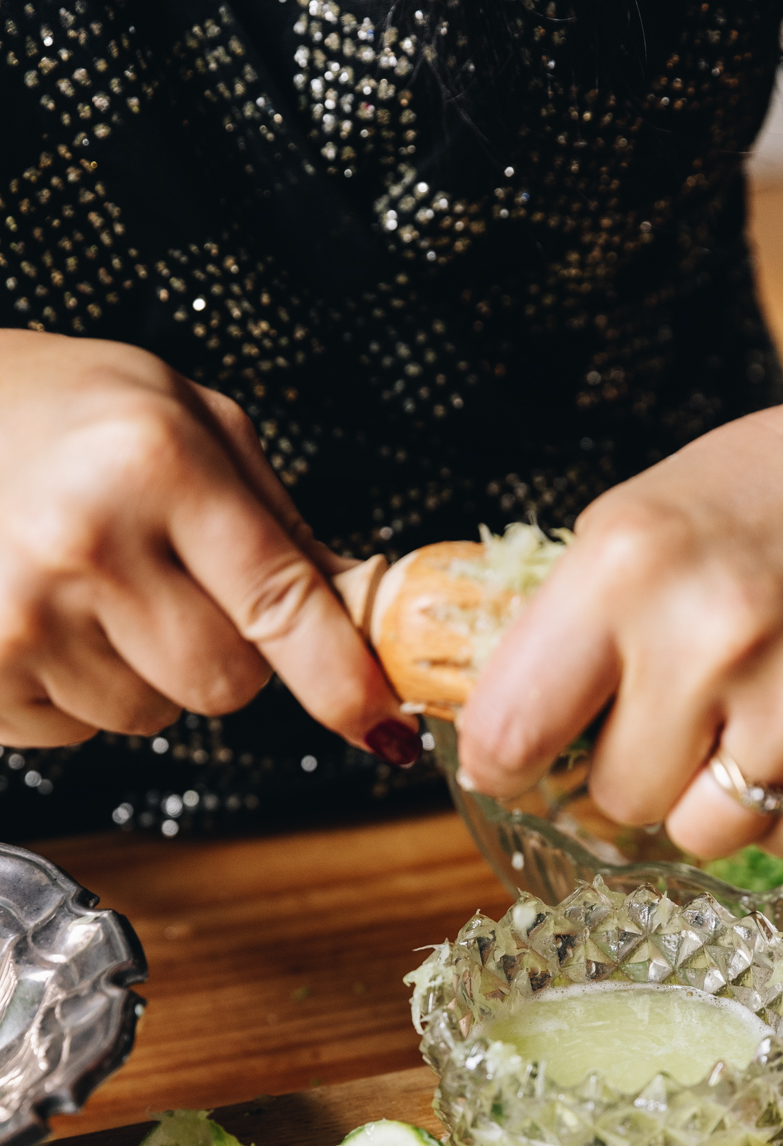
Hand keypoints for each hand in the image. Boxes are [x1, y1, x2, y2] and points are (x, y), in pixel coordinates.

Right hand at [0, 331, 417, 762]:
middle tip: (166, 579)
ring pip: (152, 714)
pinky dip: (73, 689)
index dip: (342, 679)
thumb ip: (282, 528)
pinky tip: (43, 612)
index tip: (383, 728)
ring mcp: (19, 614)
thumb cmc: (67, 413)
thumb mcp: (189, 423)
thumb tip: (368, 622)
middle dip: (221, 650)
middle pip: (226, 682)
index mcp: (153, 463)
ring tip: (88, 586)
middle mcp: (83, 539)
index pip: (280, 603)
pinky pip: (78, 731)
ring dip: (140, 670)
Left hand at [458, 345, 782, 858]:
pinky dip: (781, 808)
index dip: (503, 764)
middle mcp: (716, 633)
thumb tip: (498, 758)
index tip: (517, 764)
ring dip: (705, 801)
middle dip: (630, 771)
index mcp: (629, 567)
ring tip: (737, 725)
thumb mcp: (628, 530)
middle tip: (671, 713)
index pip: (512, 731)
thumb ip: (559, 641)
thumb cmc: (750, 508)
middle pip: (616, 799)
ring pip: (700, 836)